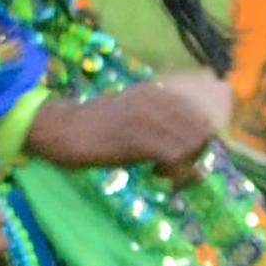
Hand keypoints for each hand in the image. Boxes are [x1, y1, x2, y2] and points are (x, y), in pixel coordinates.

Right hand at [20, 71, 233, 180]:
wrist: (64, 128)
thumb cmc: (93, 124)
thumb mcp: (130, 113)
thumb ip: (159, 123)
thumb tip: (187, 145)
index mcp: (155, 91)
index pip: (199, 114)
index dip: (198, 138)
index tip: (182, 153)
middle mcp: (156, 101)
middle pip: (201, 130)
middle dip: (195, 153)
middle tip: (174, 166)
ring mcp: (148, 119)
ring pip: (192, 145)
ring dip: (185, 166)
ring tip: (164, 172)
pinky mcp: (140, 139)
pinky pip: (175, 159)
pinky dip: (174, 174)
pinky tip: (155, 174)